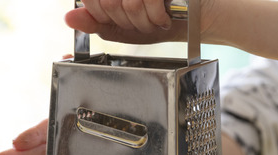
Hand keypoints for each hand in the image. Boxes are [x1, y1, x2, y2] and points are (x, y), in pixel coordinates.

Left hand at [65, 0, 219, 44]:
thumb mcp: (128, 28)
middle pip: (107, 1)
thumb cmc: (169, 20)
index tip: (121, 19)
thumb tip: (70, 18)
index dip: (100, 13)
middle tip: (144, 22)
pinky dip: (156, 16)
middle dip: (126, 21)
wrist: (207, 15)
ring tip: (158, 20)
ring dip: (144, 21)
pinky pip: (146, 0)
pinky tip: (165, 16)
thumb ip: (98, 23)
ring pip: (127, 3)